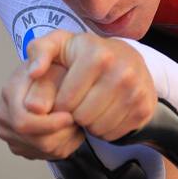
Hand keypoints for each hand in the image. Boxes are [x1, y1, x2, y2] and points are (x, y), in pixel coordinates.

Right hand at [0, 50, 81, 160]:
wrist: (50, 79)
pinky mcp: (21, 146)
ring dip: (66, 138)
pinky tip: (67, 128)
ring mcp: (10, 134)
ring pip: (44, 150)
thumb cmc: (54, 70)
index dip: (51, 123)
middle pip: (36, 140)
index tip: (70, 117)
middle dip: (62, 133)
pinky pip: (47, 155)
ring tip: (74, 120)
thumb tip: (37, 108)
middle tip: (77, 120)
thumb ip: (46, 83)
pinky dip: (64, 144)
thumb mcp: (54, 63)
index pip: (24, 121)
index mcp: (9, 93)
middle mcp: (4, 115)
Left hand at [28, 29, 156, 140]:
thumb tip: (33, 73)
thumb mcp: (60, 44)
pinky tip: (104, 112)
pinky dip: (105, 129)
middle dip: (74, 114)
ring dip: (89, 123)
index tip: (64, 95)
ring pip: (98, 128)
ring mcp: (137, 91)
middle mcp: (122, 72)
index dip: (60, 104)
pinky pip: (114, 134)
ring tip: (90, 107)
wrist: (128, 59)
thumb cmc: (86, 55)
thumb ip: (39, 51)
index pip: (66, 100)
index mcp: (97, 55)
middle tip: (78, 102)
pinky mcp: (145, 109)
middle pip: (82, 116)